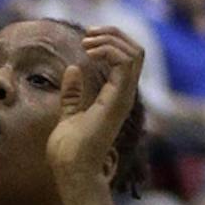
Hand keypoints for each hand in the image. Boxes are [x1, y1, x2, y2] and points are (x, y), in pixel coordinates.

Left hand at [47, 26, 143, 193]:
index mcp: (115, 95)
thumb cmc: (69, 150)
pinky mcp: (118, 101)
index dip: (110, 40)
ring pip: (135, 52)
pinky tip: (90, 53)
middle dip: (113, 34)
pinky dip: (110, 51)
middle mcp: (123, 94)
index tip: (86, 39)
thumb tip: (72, 69)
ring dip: (110, 40)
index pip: (127, 57)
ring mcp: (122, 97)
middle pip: (135, 50)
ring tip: (87, 43)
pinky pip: (126, 64)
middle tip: (88, 35)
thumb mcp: (69, 112)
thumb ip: (73, 94)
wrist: (71, 170)